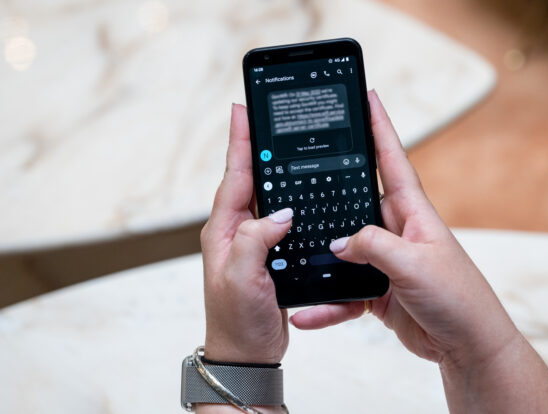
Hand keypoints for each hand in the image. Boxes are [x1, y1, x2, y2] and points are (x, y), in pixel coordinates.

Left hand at [200, 104, 290, 364]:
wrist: (246, 352)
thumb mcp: (242, 280)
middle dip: (254, 144)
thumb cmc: (237, 321)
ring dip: (270, 168)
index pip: (234, 177)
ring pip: (263, 195)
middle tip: (262, 114)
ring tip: (279, 140)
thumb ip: (255, 241)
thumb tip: (280, 214)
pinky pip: (276, 217)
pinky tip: (296, 190)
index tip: (242, 110)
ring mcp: (251, 242)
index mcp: (223, 231)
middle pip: (247, 178)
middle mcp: (235, 231)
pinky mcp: (267, 253)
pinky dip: (286, 197)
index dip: (240, 142)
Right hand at [290, 90, 518, 367]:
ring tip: (293, 260)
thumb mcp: (413, 263)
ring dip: (321, 259)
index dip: (380, 127)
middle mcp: (396, 232)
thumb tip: (338, 242)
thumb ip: (373, 245)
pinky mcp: (377, 289)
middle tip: (300, 175)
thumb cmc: (458, 298)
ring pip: (343, 250)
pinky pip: (343, 290)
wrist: (466, 345)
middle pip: (355, 202)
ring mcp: (386, 261)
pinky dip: (327, 302)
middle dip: (329, 191)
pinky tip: (310, 311)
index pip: (393, 160)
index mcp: (412, 213)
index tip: (368, 97)